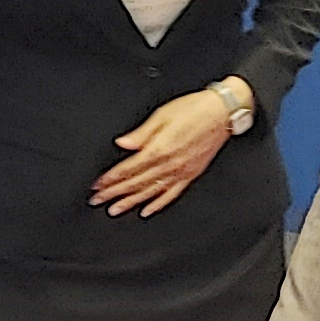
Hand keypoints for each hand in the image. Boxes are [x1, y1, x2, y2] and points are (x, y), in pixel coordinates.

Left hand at [94, 88, 236, 216]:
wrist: (222, 113)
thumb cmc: (194, 109)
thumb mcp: (162, 114)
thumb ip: (141, 133)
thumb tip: (122, 143)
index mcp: (159, 148)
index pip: (128, 168)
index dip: (110, 178)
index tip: (97, 185)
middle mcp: (169, 164)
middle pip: (135, 183)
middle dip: (114, 193)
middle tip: (98, 201)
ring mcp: (181, 172)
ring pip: (151, 192)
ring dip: (131, 202)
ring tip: (115, 210)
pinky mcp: (191, 174)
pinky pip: (172, 194)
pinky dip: (158, 204)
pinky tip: (147, 211)